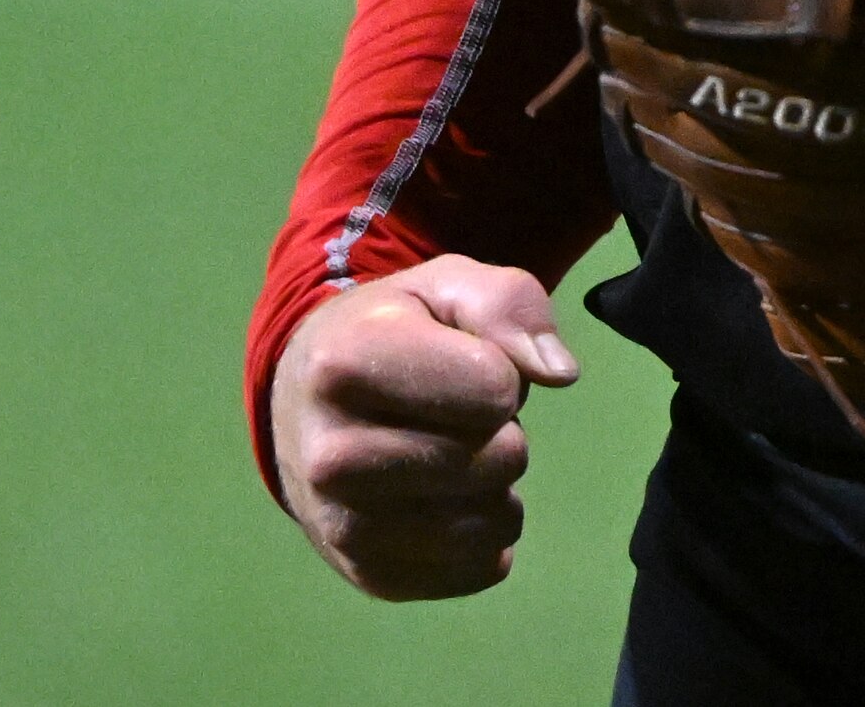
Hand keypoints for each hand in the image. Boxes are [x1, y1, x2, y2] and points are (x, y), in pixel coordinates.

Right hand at [269, 256, 581, 599]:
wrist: (304, 404)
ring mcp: (345, 529)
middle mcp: (332, 457)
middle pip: (502, 459)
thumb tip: (560, 373)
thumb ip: (510, 306)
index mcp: (345, 365)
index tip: (460, 363)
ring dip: (497, 485)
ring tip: (449, 453)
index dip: (500, 371)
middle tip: (456, 414)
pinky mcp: (370, 578)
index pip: (495, 389)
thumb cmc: (390, 334)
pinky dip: (484, 535)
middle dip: (502, 431)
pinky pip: (483, 568)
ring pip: (498, 523)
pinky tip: (444, 500)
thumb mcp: (444, 286)